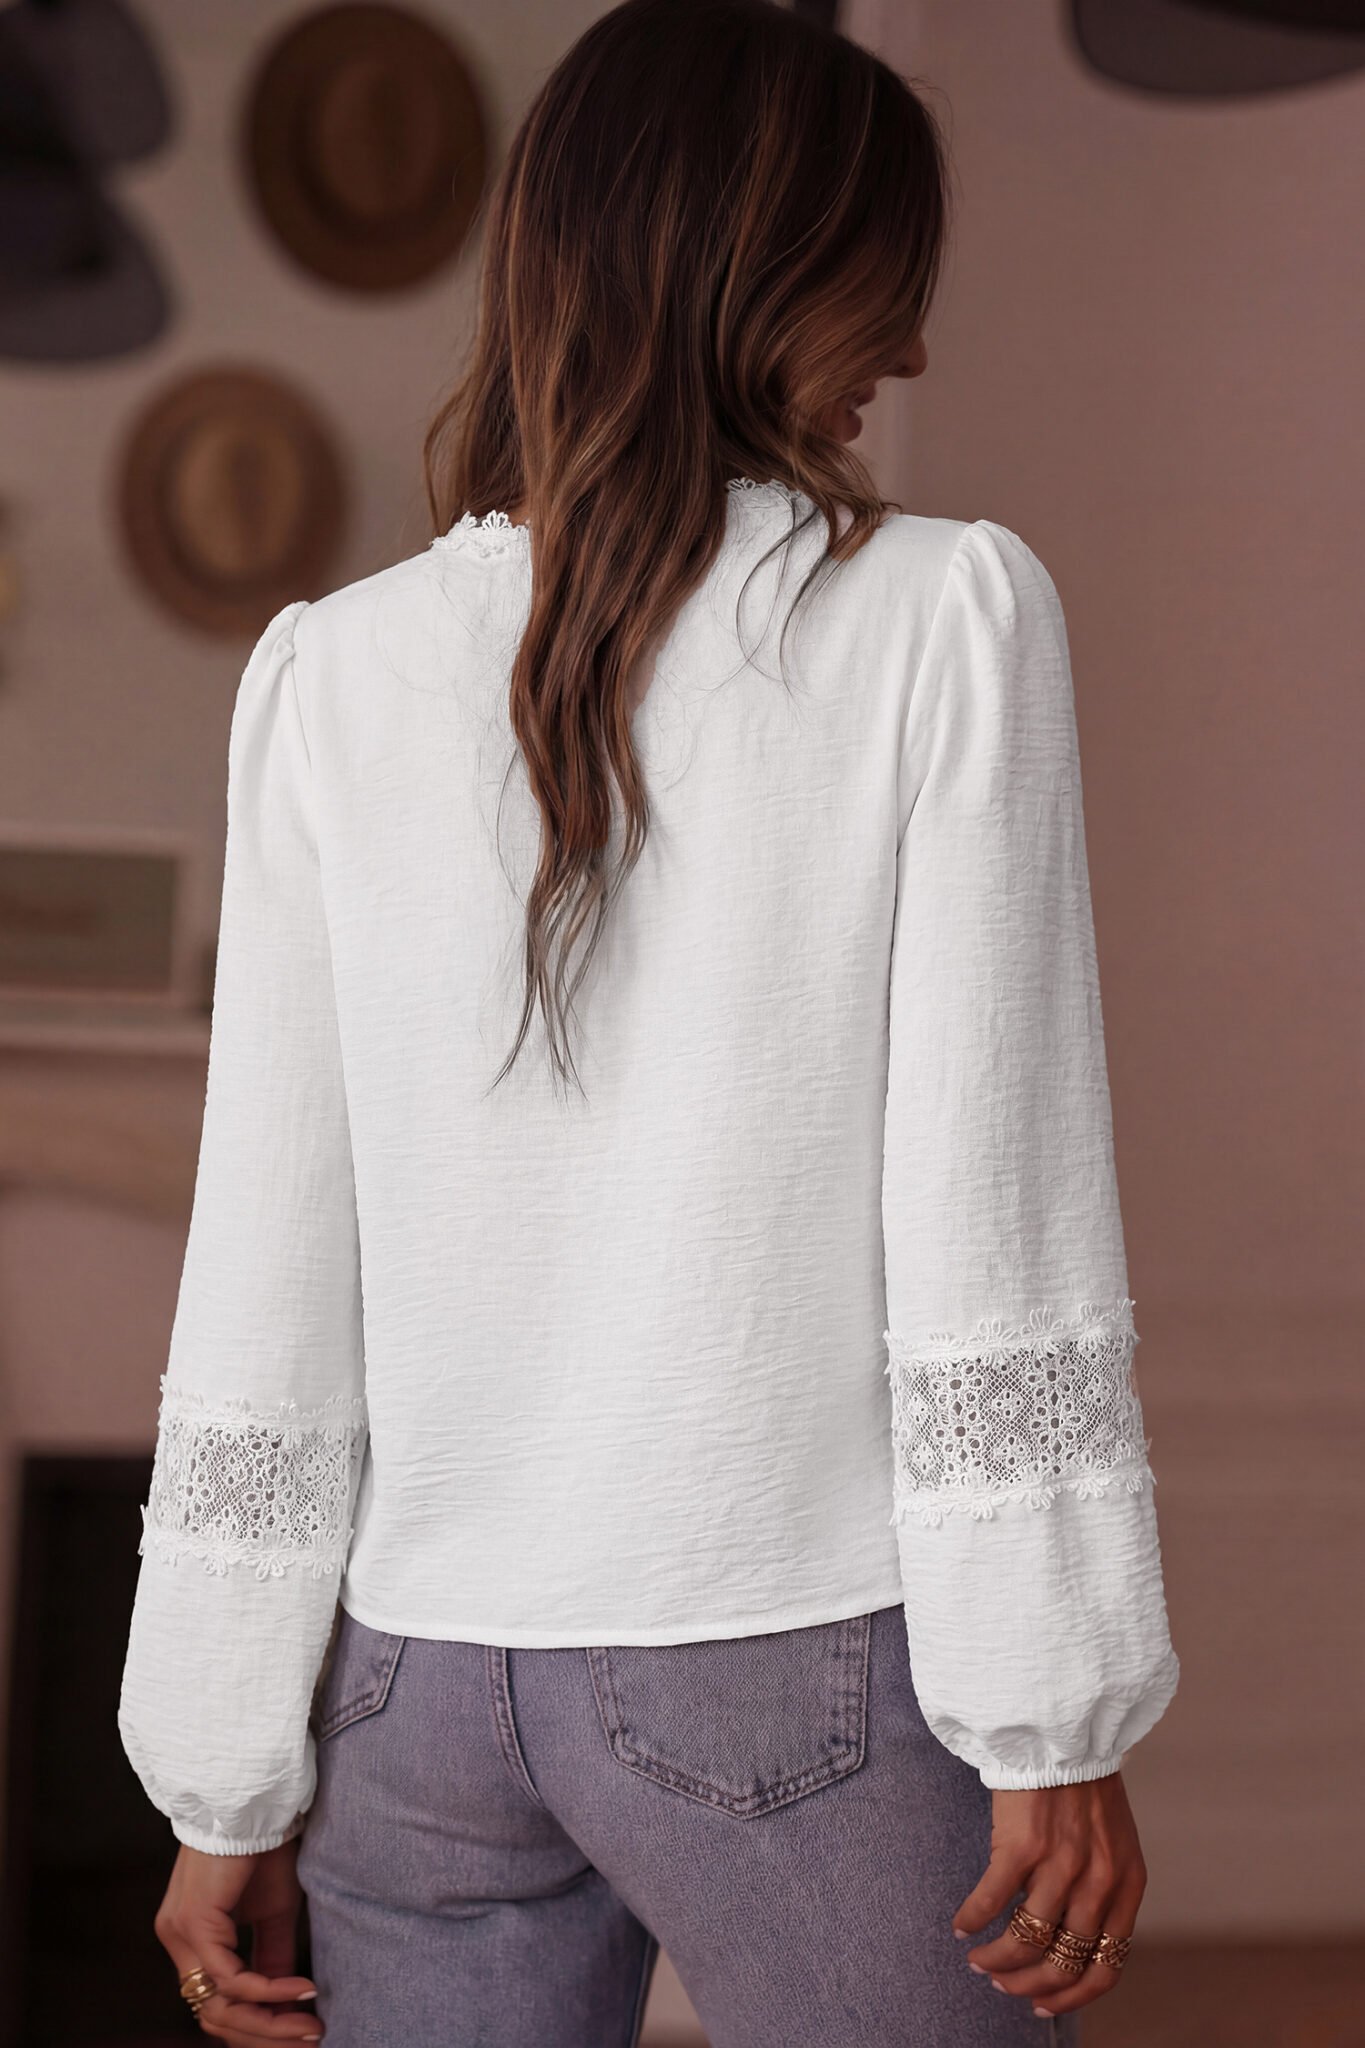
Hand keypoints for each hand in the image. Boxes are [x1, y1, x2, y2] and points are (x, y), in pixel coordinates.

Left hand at [153, 1835, 324, 2042]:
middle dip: (265, 2036)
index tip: (302, 2032)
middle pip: (214, 2016)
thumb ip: (272, 1955)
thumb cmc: (264, 1845)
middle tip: (311, 2038)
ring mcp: (180, 1934)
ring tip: (311, 2024)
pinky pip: (230, 1978)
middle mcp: (176, 1940)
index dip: (257, 2027)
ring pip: (219, 2006)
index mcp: (190, 1938)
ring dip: (269, 2023)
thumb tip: (287, 2000)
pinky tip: (302, 1988)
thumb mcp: (273, 1911)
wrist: (254, 1800)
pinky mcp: (193, 1923)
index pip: (215, 2003)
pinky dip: (268, 1991)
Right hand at [952, 1773, 1144, 2019]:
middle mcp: (1099, 1882)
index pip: (1107, 1969)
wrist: (1065, 1730)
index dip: (1071, 1997)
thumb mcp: (1114, 1845)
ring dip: (995, 1960)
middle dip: (1026, 1985)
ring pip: (1025, 1942)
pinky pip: (990, 1901)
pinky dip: (972, 1920)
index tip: (1041, 2005)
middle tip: (1001, 1982)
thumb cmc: (1084, 1786)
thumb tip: (1068, 1946)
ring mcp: (1061, 1865)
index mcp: (1127, 1886)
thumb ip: (1102, 1892)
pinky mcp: (1022, 1845)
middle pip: (1062, 1963)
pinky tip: (959, 1925)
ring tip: (977, 1958)